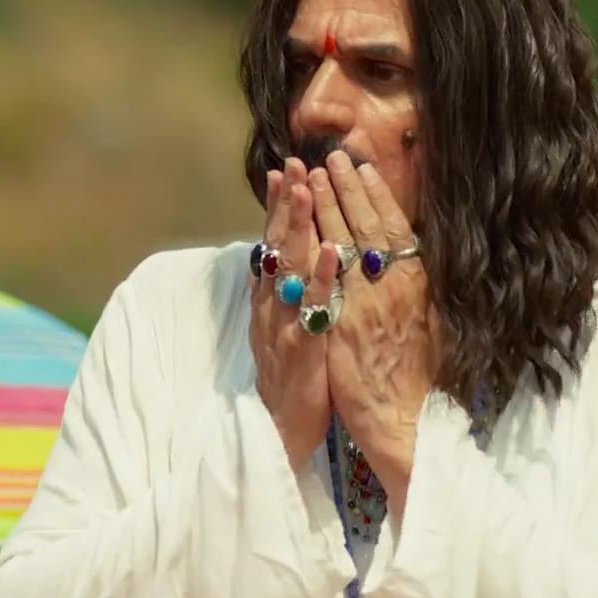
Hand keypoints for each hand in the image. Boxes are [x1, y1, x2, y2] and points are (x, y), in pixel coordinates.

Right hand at [251, 158, 342, 467]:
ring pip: (287, 269)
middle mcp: (271, 306)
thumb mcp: (284, 328)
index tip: (285, 170)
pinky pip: (311, 308)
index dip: (278, 207)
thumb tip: (286, 257)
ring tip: (305, 190)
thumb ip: (285, 293)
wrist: (284, 431)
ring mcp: (284, 325)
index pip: (273, 244)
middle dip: (286, 204)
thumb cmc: (293, 378)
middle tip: (294, 165)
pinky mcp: (302, 349)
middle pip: (276, 247)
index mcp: (270, 300)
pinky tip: (327, 250)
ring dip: (296, 227)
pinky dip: (318, 278)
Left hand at [308, 151, 438, 501]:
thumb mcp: (428, 321)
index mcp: (415, 283)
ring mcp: (366, 306)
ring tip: (308, 177)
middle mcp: (392, 289)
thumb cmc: (420, 375)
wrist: (406, 421)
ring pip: (341, 247)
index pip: (392, 227)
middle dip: (343, 190)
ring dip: (324, 209)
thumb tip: (407, 256)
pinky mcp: (343, 328)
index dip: (375, 194)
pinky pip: (325, 283)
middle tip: (327, 158)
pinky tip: (306, 231)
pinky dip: (316, 254)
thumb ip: (417, 287)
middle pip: (364, 227)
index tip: (360, 167)